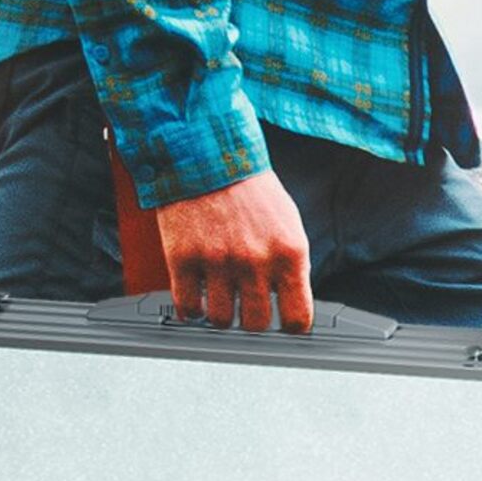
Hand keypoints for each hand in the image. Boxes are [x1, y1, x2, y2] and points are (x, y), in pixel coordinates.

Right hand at [152, 169, 313, 331]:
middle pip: (256, 324)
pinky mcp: (183, 260)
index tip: (283, 323)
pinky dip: (192, 308)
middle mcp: (255, 261)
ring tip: (219, 297)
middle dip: (251, 319)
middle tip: (245, 307)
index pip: (298, 317)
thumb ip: (291, 263)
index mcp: (288, 252)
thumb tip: (291, 299)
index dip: (290, 325)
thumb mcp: (288, 222)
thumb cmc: (248, 187)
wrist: (206, 155)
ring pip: (222, 320)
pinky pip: (189, 307)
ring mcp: (217, 262)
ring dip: (220, 313)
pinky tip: (196, 295)